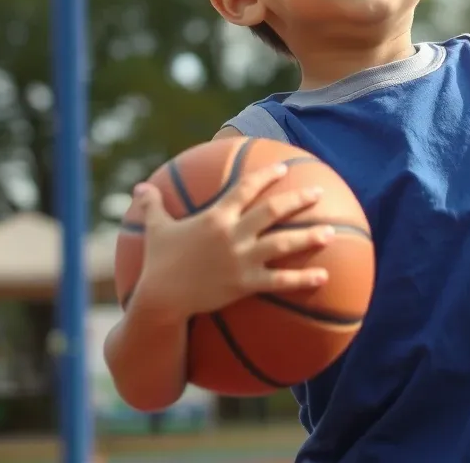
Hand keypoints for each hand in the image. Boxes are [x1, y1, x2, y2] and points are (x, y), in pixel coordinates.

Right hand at [129, 161, 332, 322]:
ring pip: (281, 244)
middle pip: (272, 211)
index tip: (283, 168)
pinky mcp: (245, 285)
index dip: (265, 176)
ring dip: (308, 237)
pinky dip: (302, 279)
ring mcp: (241, 260)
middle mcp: (233, 235)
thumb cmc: (157, 264)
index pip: (245, 189)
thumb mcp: (155, 230)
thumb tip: (139, 188)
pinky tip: (323, 276)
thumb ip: (153, 206)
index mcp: (215, 217)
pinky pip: (279, 281)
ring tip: (331, 232)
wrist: (160, 300)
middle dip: (297, 200)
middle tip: (319, 192)